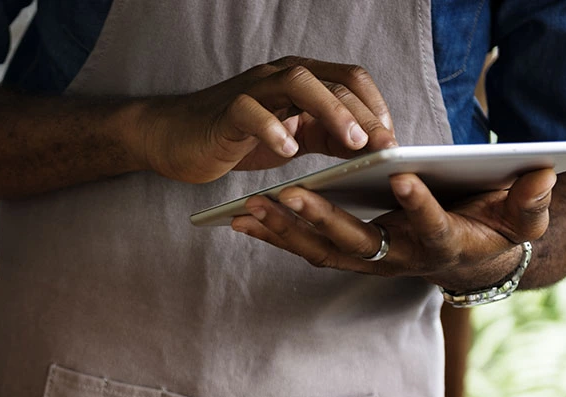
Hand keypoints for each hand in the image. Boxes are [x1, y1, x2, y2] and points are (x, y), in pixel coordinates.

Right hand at [132, 56, 397, 184]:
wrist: (173, 138)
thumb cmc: (235, 138)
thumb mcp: (291, 137)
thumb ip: (326, 136)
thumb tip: (373, 146)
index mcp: (299, 80)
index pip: (348, 78)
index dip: (375, 105)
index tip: (392, 138)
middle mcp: (278, 76)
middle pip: (331, 78)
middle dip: (363, 111)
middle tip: (384, 144)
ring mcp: (252, 90)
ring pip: (298, 83)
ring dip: (331, 111)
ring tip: (351, 143)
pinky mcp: (225, 111)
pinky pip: (251, 110)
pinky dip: (274, 128)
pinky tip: (288, 151)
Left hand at [229, 168, 557, 289]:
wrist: (474, 262)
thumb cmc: (498, 229)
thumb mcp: (522, 216)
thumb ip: (530, 201)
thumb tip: (543, 174)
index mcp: (444, 245)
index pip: (432, 226)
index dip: (420, 205)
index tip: (405, 177)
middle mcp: (400, 260)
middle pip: (358, 243)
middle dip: (322, 220)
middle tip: (291, 194)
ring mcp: (371, 262)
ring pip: (322, 250)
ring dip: (285, 231)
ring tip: (249, 207)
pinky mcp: (350, 258)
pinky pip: (306, 250)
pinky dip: (275, 236)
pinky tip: (242, 219)